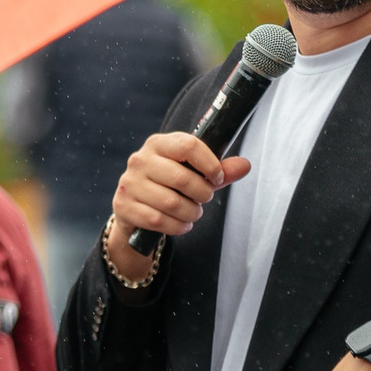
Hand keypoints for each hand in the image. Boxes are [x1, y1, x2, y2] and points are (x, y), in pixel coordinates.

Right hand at [105, 132, 252, 284]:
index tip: (217, 179)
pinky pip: (158, 220)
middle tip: (204, 199)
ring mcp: (129, 183)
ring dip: (191, 213)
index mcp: (159, 144)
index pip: (188, 146)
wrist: (134, 210)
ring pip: (171, 203)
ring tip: (193, 213)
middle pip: (182, 178)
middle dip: (202, 195)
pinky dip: (177, 226)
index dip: (210, 164)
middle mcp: (140, 160)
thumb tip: (246, 165)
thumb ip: (219, 171)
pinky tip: (182, 225)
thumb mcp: (194, 175)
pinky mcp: (124, 206)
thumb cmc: (169, 187)